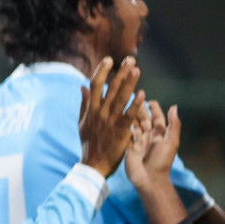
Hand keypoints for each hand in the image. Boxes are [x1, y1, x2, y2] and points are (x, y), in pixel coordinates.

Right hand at [77, 56, 143, 176]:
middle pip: (110, 88)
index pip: (95, 85)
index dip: (101, 71)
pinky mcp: (121, 130)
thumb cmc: (88, 143)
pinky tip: (142, 94)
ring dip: (129, 83)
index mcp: (91, 109)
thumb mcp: (82, 122)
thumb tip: (82, 87)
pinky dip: (135, 104)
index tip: (108, 60)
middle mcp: (100, 112)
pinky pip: (129, 115)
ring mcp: (110, 121)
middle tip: (129, 59)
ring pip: (121, 98)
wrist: (94, 164)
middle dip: (120, 72)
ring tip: (136, 69)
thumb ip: (84, 104)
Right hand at [125, 99, 181, 194]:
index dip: (154, 108)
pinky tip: (115, 116)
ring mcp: (138, 141)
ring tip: (122, 103)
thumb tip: (174, 107)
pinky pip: (125, 133)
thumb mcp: (171, 141)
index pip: (157, 117)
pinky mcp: (128, 146)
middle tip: (132, 97)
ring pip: (133, 124)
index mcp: (160, 134)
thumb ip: (173, 125)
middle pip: (144, 118)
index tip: (149, 100)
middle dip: (139, 108)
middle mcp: (149, 135)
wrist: (148, 178)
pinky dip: (121, 125)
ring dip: (129, 114)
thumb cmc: (162, 160)